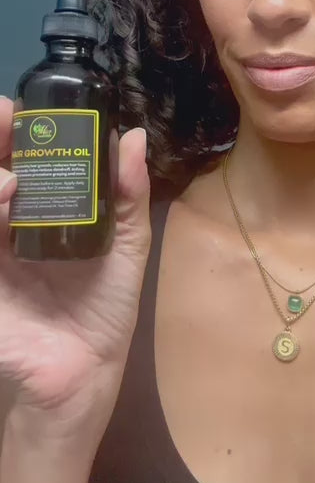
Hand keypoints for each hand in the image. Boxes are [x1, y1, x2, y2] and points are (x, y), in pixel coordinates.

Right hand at [0, 96, 150, 443]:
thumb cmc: (102, 311)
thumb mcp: (125, 247)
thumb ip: (127, 195)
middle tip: (4, 116)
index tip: (23, 108)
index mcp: (43, 213)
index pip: (24, 159)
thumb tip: (134, 136)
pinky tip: (4, 200)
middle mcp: (10, 224)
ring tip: (10, 179)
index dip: (19, 131)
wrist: (82, 374)